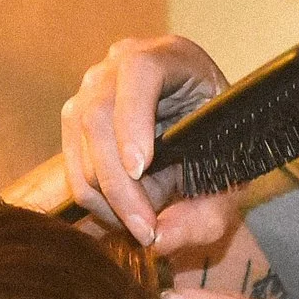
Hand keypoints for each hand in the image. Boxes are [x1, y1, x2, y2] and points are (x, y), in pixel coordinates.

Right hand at [61, 35, 239, 250]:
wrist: (201, 135)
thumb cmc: (220, 146)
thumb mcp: (226, 180)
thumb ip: (203, 213)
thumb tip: (158, 242)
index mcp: (169, 56)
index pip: (140, 73)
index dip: (134, 120)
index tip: (140, 169)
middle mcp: (121, 62)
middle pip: (98, 117)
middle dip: (119, 184)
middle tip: (145, 231)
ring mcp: (92, 87)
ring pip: (79, 143)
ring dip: (107, 196)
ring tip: (144, 223)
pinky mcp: (76, 118)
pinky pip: (72, 162)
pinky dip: (95, 197)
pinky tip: (125, 214)